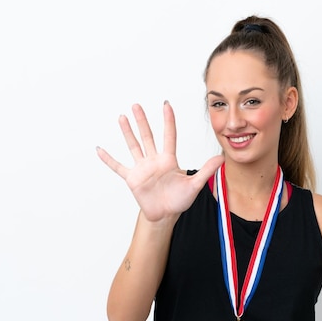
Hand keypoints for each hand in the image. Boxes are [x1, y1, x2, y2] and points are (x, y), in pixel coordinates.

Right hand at [97, 102, 224, 221]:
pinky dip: (108, 159)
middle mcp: (154, 160)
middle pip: (147, 136)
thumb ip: (206, 170)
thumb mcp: (195, 185)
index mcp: (169, 160)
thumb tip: (221, 158)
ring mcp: (142, 168)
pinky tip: (100, 149)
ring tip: (122, 117)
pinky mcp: (132, 179)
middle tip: (136, 105)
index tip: (165, 104)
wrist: (166, 215)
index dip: (168, 120)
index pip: (169, 136)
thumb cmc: (180, 200)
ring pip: (133, 146)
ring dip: (127, 132)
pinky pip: (118, 167)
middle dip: (142, 121)